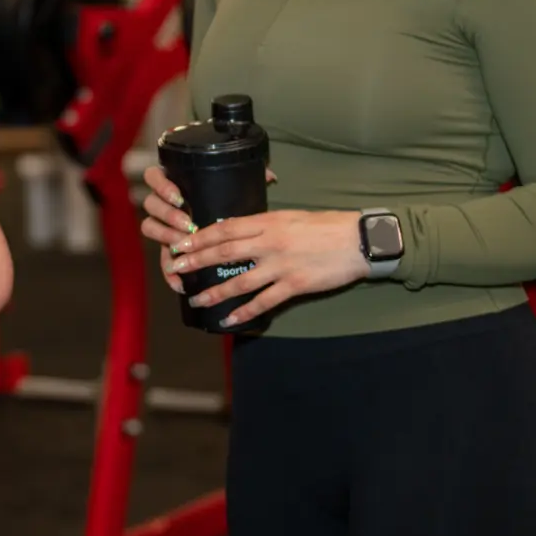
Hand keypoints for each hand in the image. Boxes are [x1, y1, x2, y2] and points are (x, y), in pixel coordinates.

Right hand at [138, 165, 274, 294]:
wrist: (230, 227)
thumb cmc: (229, 202)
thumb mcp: (237, 188)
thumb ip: (249, 177)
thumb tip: (271, 176)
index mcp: (175, 182)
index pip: (155, 177)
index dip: (162, 187)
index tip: (180, 198)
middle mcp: (164, 204)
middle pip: (151, 204)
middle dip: (168, 215)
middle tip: (187, 225)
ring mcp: (164, 227)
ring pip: (150, 227)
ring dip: (165, 237)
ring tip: (182, 247)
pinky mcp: (169, 250)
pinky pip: (162, 260)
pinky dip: (168, 272)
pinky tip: (178, 281)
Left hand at [167, 209, 367, 326]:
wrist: (359, 240)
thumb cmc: (326, 225)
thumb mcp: (291, 216)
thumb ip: (265, 224)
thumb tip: (238, 231)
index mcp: (269, 221)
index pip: (226, 228)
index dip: (201, 237)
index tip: (181, 242)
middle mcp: (271, 242)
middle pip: (226, 252)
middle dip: (197, 260)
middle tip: (176, 267)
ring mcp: (282, 265)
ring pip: (240, 280)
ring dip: (215, 291)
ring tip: (196, 299)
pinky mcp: (295, 285)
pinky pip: (264, 301)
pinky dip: (245, 311)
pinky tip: (229, 319)